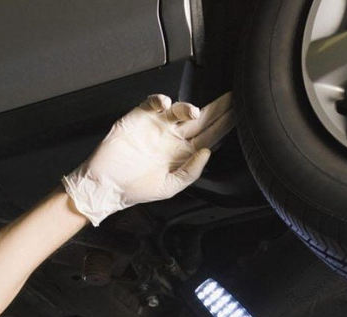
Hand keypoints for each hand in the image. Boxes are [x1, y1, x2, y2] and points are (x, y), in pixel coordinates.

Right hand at [62, 92, 233, 225]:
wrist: (106, 185)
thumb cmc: (135, 189)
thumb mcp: (170, 187)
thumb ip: (191, 172)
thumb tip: (208, 152)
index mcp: (184, 153)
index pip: (210, 135)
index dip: (225, 125)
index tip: (240, 115)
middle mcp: (174, 137)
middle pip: (201, 118)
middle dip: (218, 107)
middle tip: (233, 97)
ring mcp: (158, 125)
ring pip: (179, 109)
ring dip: (188, 107)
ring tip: (192, 112)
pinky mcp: (139, 117)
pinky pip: (153, 103)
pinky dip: (160, 100)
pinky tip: (165, 104)